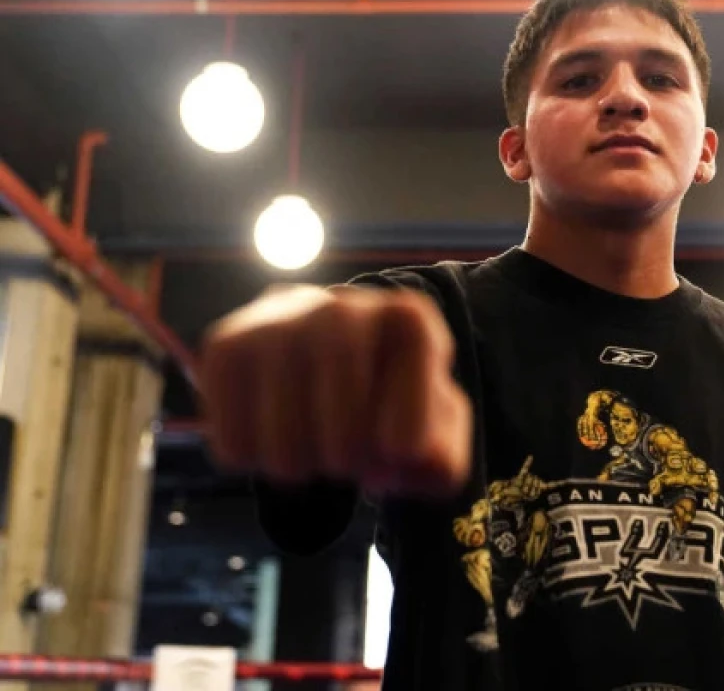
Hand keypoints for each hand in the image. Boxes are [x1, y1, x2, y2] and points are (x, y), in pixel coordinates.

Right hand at [199, 285, 471, 496]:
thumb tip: (416, 460)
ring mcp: (279, 322)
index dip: (407, 430)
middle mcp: (342, 308)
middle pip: (346, 426)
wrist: (325, 366)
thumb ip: (443, 457)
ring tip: (313, 456)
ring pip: (284, 440)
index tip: (399, 453)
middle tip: (350, 464)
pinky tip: (272, 439)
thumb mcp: (436, 430)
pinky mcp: (226, 344)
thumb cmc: (390, 402)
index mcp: (408, 319)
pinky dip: (254, 461)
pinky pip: (233, 440)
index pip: (411, 384)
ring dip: (301, 469)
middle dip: (351, 461)